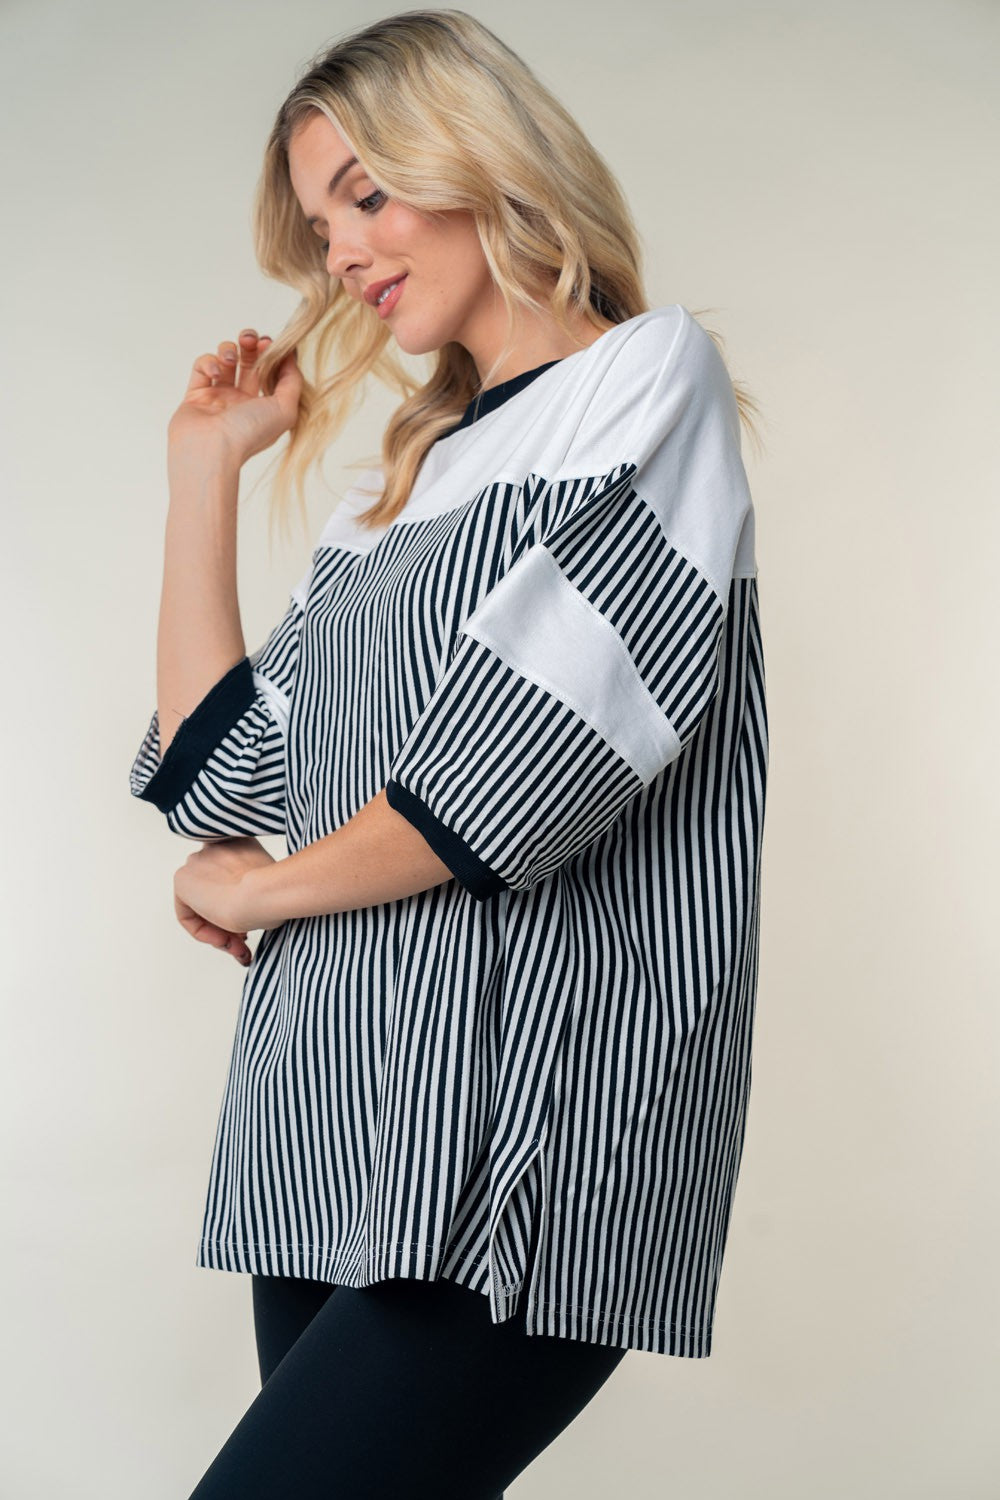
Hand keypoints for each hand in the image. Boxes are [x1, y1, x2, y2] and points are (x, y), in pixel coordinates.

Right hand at [167, 329, 303, 469]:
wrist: (210, 449)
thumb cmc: (249, 434)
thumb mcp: (285, 409)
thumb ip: (293, 380)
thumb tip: (291, 355)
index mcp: (264, 407)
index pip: (271, 372)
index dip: (271, 354)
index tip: (270, 343)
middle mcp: (242, 402)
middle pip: (249, 362)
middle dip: (250, 344)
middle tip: (250, 338)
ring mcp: (218, 398)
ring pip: (224, 361)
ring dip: (228, 350)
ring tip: (230, 358)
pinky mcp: (195, 395)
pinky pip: (202, 367)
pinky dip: (208, 362)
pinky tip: (215, 372)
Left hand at [174, 836, 277, 964]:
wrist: (264, 893)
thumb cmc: (276, 892)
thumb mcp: (270, 885)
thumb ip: (253, 887)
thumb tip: (247, 907)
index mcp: (240, 843)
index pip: (232, 878)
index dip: (241, 903)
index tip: (254, 922)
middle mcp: (216, 847)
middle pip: (216, 891)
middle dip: (229, 920)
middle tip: (245, 940)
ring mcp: (197, 861)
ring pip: (203, 905)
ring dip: (219, 930)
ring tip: (238, 947)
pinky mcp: (181, 880)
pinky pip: (187, 915)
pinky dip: (204, 933)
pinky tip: (225, 941)